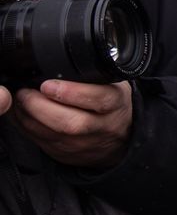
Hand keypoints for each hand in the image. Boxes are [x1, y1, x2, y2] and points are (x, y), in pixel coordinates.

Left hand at [5, 81, 133, 168]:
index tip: (48, 85)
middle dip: (39, 106)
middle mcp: (101, 127)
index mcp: (115, 104)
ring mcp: (83, 144)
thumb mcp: (113, 84)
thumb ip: (92, 75)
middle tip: (24, 93)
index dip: (71, 93)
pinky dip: (25, 126)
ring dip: (27, 116)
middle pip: (69, 123)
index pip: (99, 100)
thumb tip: (56, 60)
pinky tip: (21, 113)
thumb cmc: (110, 105)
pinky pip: (39, 140)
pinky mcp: (65, 154)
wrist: (119, 138)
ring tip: (19, 100)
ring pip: (50, 134)